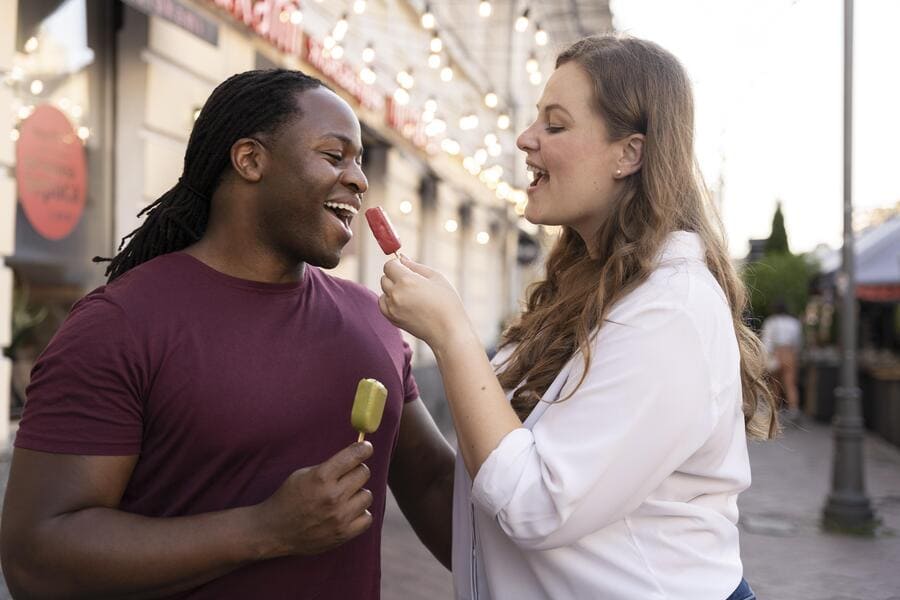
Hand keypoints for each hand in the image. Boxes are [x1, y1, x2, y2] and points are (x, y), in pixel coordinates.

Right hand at [253, 442, 373, 557]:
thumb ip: (329, 466)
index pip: (353, 456)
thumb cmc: (288, 498)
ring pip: (367, 495)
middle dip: (357, 471)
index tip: (367, 447)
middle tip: (348, 475)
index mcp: (321, 477)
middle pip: (363, 473)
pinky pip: (367, 517)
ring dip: (358, 493)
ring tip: (344, 497)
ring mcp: (339, 517)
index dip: (363, 449)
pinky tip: (348, 511)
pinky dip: (360, 513)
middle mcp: (332, 496)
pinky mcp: (343, 534)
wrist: (274, 530)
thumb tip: (355, 455)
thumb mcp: (303, 474)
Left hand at [379, 255, 471, 348]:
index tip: (406, 268)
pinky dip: (390, 301)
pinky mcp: (392, 319)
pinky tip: (405, 304)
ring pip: (384, 291)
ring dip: (392, 290)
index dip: (397, 265)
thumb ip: (416, 266)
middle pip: (385, 277)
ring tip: (411, 296)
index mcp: (407, 280)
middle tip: (413, 283)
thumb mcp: (436, 278)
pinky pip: (383, 304)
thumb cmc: (447, 302)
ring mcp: (392, 308)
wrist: (448, 331)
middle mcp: (396, 293)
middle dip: (395, 276)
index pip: (389, 265)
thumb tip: (401, 258)